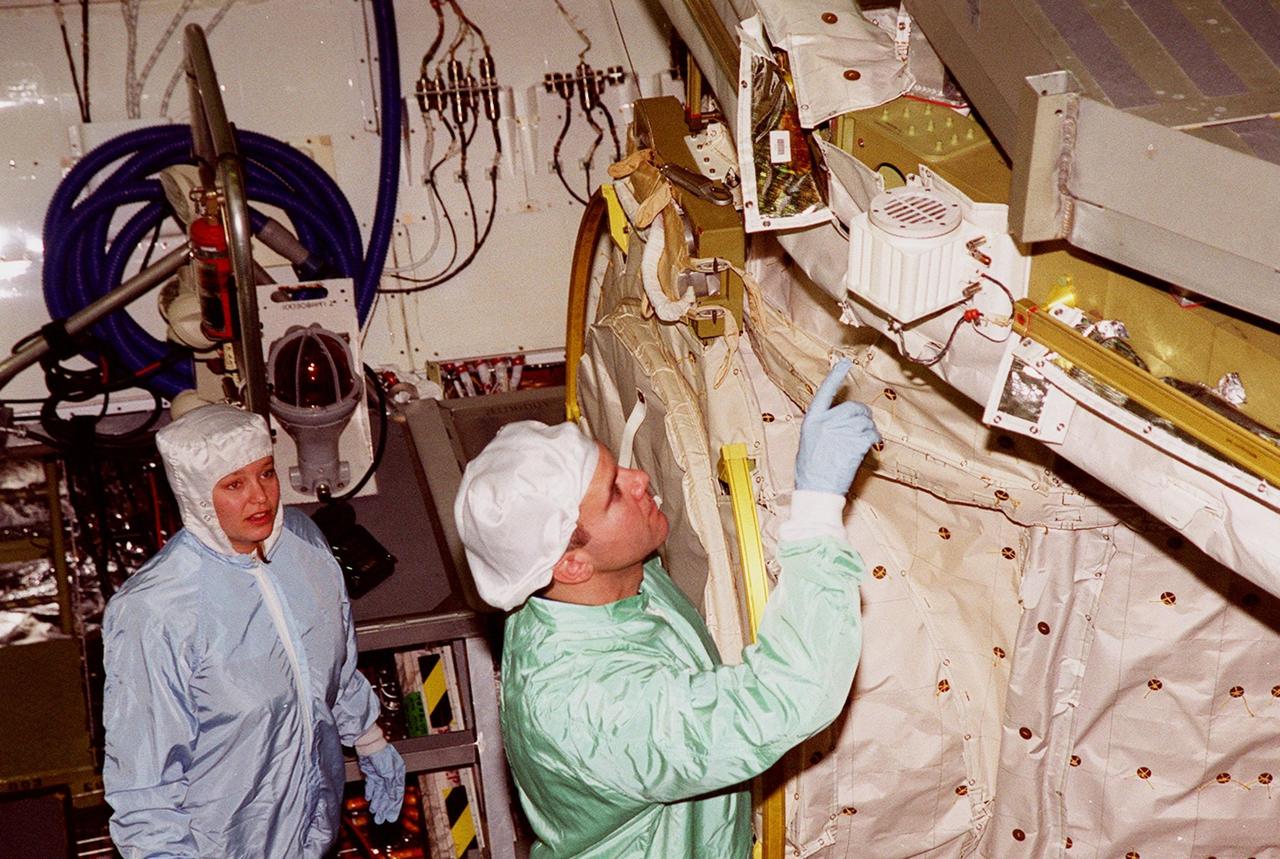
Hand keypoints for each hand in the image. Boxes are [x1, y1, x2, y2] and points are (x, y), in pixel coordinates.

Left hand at [358, 744, 405, 823]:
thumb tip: (394, 797)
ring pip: (379, 792)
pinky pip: (372, 786)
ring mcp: (381, 774)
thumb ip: (392, 785)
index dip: (394, 806)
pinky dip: (371, 793)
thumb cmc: (381, 753)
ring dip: (377, 802)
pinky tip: (369, 799)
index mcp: (398, 773)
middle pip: (388, 795)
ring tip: (374, 812)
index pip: (397, 793)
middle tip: (381, 819)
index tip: (391, 817)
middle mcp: (390, 775)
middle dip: (384, 808)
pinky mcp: (372, 772)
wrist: (369, 744)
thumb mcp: (389, 771)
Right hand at [794, 358, 879, 496]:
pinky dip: (875, 440)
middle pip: (853, 408)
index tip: (845, 362)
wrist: (816, 489)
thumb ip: (823, 427)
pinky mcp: (855, 443)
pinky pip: (872, 434)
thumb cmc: (811, 470)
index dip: (835, 377)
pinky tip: (871, 447)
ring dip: (869, 430)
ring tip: (863, 442)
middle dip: (862, 416)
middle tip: (864, 426)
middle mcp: (827, 422)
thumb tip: (838, 422)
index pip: (824, 392)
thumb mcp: (809, 442)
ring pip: (865, 421)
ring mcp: (842, 432)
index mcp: (812, 420)